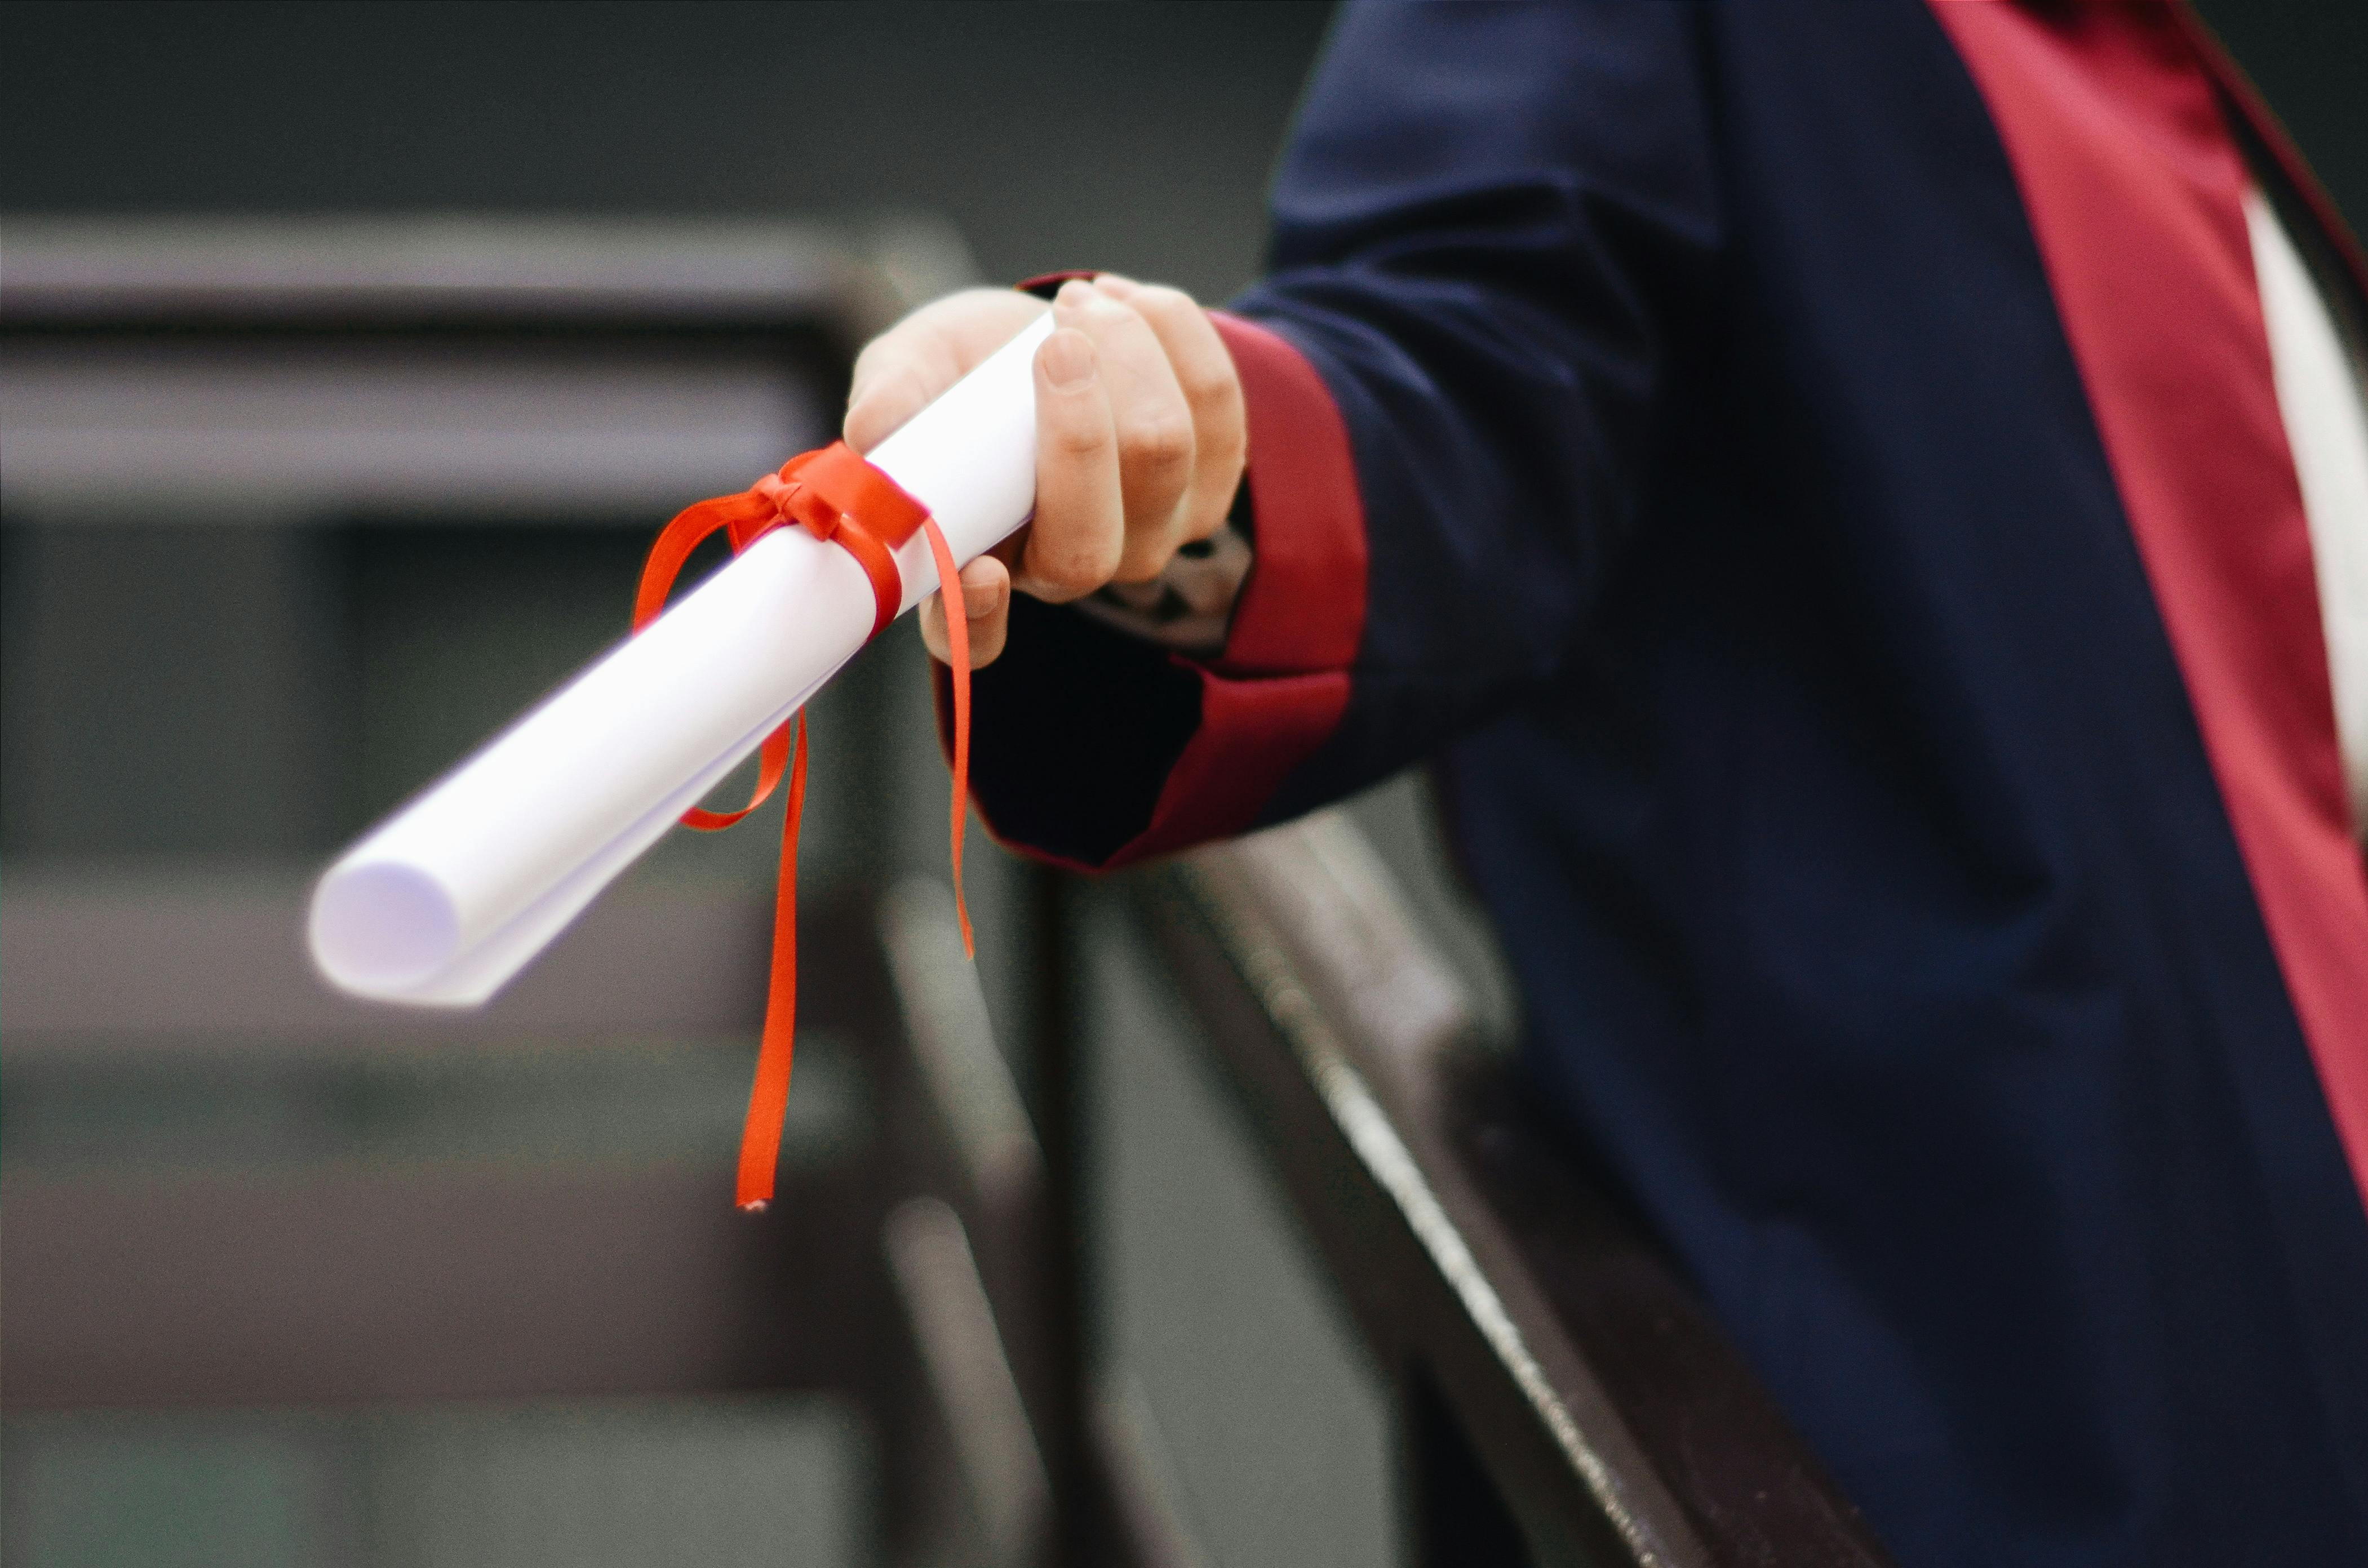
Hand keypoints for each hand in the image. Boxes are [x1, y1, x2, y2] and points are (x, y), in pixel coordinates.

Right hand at [843, 275, 1246, 668]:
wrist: (1046, 332)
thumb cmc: (965, 370)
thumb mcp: (911, 370)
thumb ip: (891, 399)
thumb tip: (872, 432)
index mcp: (981, 566)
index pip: (976, 636)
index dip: (980, 618)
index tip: (980, 571)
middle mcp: (1071, 569)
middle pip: (1091, 541)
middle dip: (1079, 426)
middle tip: (1054, 340)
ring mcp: (1153, 532)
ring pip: (1164, 454)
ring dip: (1126, 353)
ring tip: (1077, 303)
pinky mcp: (1213, 477)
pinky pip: (1217, 402)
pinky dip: (1172, 332)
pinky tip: (1125, 300)